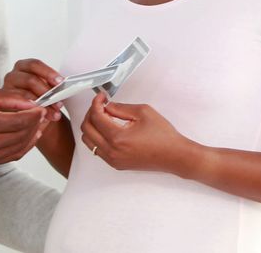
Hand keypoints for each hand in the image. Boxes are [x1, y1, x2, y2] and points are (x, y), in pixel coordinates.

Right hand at [0, 87, 47, 166]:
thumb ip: (12, 99)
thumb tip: (34, 104)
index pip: (19, 121)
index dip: (35, 115)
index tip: (41, 108)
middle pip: (21, 135)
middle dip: (36, 124)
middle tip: (43, 115)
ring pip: (19, 147)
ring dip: (32, 136)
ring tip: (39, 125)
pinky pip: (12, 156)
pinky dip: (24, 146)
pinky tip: (30, 136)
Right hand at [3, 58, 64, 121]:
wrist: (29, 112)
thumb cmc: (38, 96)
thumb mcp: (44, 88)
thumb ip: (51, 87)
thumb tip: (62, 92)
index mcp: (23, 67)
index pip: (34, 64)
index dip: (48, 73)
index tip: (60, 82)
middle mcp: (13, 76)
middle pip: (30, 80)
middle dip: (47, 92)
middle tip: (59, 103)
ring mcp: (7, 90)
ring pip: (25, 96)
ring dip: (43, 106)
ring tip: (53, 114)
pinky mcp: (5, 105)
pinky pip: (20, 109)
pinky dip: (34, 114)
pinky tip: (42, 119)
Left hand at [79, 92, 196, 175]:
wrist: (174, 155)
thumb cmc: (163, 136)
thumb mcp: (143, 112)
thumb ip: (121, 107)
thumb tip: (107, 106)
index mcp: (117, 138)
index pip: (96, 117)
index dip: (96, 103)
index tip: (101, 97)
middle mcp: (111, 151)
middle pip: (87, 129)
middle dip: (91, 113)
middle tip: (101, 105)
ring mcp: (112, 160)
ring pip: (88, 141)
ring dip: (92, 126)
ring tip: (104, 117)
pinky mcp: (116, 164)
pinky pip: (97, 149)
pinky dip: (97, 137)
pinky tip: (108, 129)